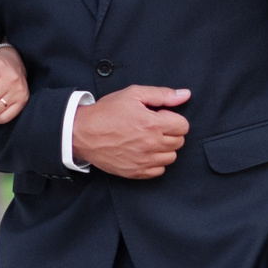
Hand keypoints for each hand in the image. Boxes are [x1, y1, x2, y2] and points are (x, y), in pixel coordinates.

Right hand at [69, 86, 190, 177]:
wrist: (83, 133)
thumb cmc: (107, 112)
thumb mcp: (133, 94)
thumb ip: (162, 94)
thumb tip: (185, 95)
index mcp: (153, 124)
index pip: (183, 126)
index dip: (173, 119)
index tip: (161, 117)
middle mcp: (151, 144)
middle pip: (179, 142)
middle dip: (170, 132)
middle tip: (154, 127)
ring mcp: (144, 160)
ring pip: (171, 157)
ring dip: (164, 148)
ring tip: (149, 139)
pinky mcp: (136, 172)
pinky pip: (159, 171)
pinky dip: (155, 162)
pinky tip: (144, 152)